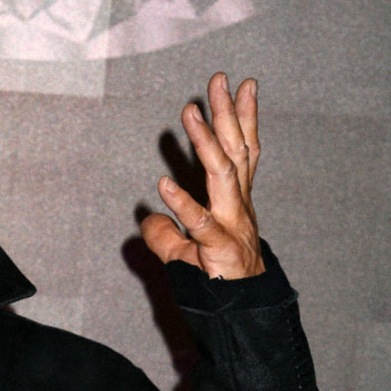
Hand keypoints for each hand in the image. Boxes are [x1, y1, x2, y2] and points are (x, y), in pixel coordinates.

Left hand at [141, 72, 264, 279]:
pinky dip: (181, 204)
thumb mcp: (184, 251)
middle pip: (236, 150)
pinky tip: (162, 186)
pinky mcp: (219, 248)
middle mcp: (237, 204)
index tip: (243, 85)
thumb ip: (165, 234)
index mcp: (235, 199)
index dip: (244, 117)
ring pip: (223, 174)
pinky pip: (200, 223)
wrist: (241, 311)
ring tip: (190, 113)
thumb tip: (146, 220)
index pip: (243, 149)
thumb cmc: (217, 275)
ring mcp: (231, 224)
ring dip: (206, 142)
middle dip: (228, 113)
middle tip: (219, 80)